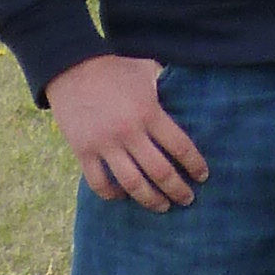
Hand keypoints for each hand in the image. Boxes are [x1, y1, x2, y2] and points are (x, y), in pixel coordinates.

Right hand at [46, 54, 207, 210]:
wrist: (71, 67)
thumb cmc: (115, 67)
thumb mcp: (147, 70)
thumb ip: (167, 84)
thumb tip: (188, 90)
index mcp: (149, 112)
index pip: (180, 146)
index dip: (195, 165)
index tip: (203, 177)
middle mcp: (129, 132)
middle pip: (160, 171)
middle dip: (177, 190)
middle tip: (188, 200)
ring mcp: (104, 144)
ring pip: (132, 184)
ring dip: (150, 200)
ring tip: (163, 207)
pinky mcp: (83, 152)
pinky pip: (99, 183)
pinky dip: (113, 194)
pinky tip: (124, 197)